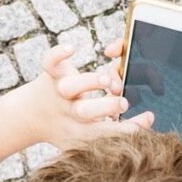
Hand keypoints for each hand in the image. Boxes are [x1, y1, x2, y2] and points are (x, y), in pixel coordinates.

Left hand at [21, 39, 153, 149]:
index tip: (149, 115)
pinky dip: (58, 53)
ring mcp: (59, 93)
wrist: (31, 116)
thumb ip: (122, 123)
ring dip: (89, 81)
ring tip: (107, 79)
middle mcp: (70, 113)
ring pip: (69, 88)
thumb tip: (150, 117)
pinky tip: (72, 49)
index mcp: (84, 130)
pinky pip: (50, 62)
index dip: (131, 126)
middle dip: (106, 106)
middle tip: (123, 102)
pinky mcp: (51, 75)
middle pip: (85, 113)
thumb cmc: (74, 121)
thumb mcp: (95, 128)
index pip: (108, 132)